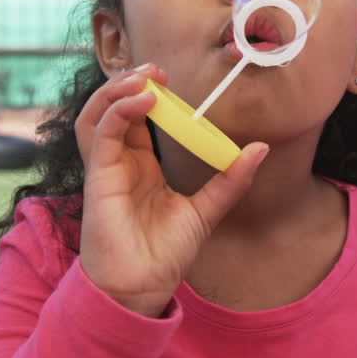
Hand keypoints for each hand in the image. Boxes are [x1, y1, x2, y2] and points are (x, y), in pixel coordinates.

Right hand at [75, 64, 268, 316]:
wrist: (142, 287)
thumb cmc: (164, 254)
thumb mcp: (206, 210)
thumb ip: (230, 180)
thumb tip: (259, 149)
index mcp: (141, 167)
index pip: (138, 118)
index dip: (151, 95)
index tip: (172, 80)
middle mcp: (119, 162)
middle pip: (114, 109)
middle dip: (132, 83)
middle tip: (158, 70)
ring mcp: (105, 168)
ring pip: (98, 114)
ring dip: (116, 90)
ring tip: (144, 76)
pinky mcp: (97, 176)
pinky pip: (101, 133)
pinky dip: (119, 111)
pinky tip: (144, 100)